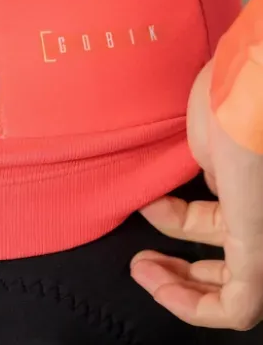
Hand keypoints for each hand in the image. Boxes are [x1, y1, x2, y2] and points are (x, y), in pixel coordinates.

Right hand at [130, 61, 262, 330]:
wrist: (251, 85)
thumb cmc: (229, 99)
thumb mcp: (208, 139)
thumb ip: (210, 172)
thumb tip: (205, 187)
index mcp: (254, 198)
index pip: (227, 231)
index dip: (181, 231)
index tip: (144, 215)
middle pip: (231, 267)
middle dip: (182, 271)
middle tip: (141, 260)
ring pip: (236, 289)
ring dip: (180, 286)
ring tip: (140, 267)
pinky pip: (238, 303)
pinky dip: (195, 305)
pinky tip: (158, 285)